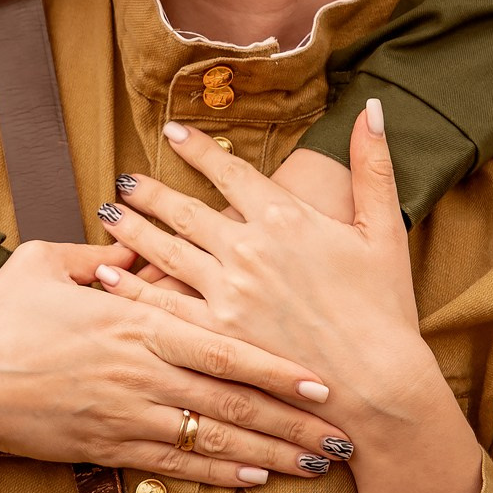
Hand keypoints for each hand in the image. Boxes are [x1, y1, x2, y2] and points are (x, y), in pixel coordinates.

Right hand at [0, 240, 348, 486]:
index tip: (321, 377)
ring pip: (214, 439)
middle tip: (342, 431)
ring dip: (269, 452)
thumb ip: (97, 257)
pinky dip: (219, 474)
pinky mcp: (107, 447)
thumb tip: (132, 249)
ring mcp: (126, 415)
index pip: (223, 347)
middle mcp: (140, 372)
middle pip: (234, 399)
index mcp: (134, 323)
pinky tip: (254, 478)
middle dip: (294, 418)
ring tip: (315, 463)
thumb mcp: (44, 265)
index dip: (277, 366)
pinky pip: (175, 464)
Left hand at [93, 104, 486, 492]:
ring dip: (132, 230)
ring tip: (108, 213)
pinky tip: (106, 275)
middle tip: (126, 179)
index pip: (228, 171)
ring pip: (165, 251)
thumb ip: (373, 164)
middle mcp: (247, 249)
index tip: (172, 133)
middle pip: (184, 210)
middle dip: (150, 192)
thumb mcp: (385, 229)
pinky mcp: (215, 337)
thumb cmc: (386, 309)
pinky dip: (130, 286)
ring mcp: (227, 294)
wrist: (379, 386)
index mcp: (285, 217)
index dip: (196, 149)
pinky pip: (161, 305)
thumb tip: (372, 106)